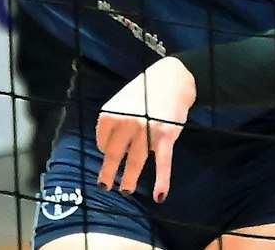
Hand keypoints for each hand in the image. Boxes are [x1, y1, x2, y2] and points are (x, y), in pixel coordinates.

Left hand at [95, 56, 192, 200]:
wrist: (172, 78)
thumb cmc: (146, 90)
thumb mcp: (123, 101)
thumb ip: (116, 121)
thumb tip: (109, 146)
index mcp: (112, 112)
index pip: (102, 140)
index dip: (104, 148)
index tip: (107, 152)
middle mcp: (126, 122)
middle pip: (114, 153)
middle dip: (109, 172)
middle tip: (103, 186)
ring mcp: (146, 130)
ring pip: (135, 161)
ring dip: (129, 179)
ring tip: (125, 191)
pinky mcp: (165, 137)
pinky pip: (162, 163)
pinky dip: (162, 181)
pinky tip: (159, 195)